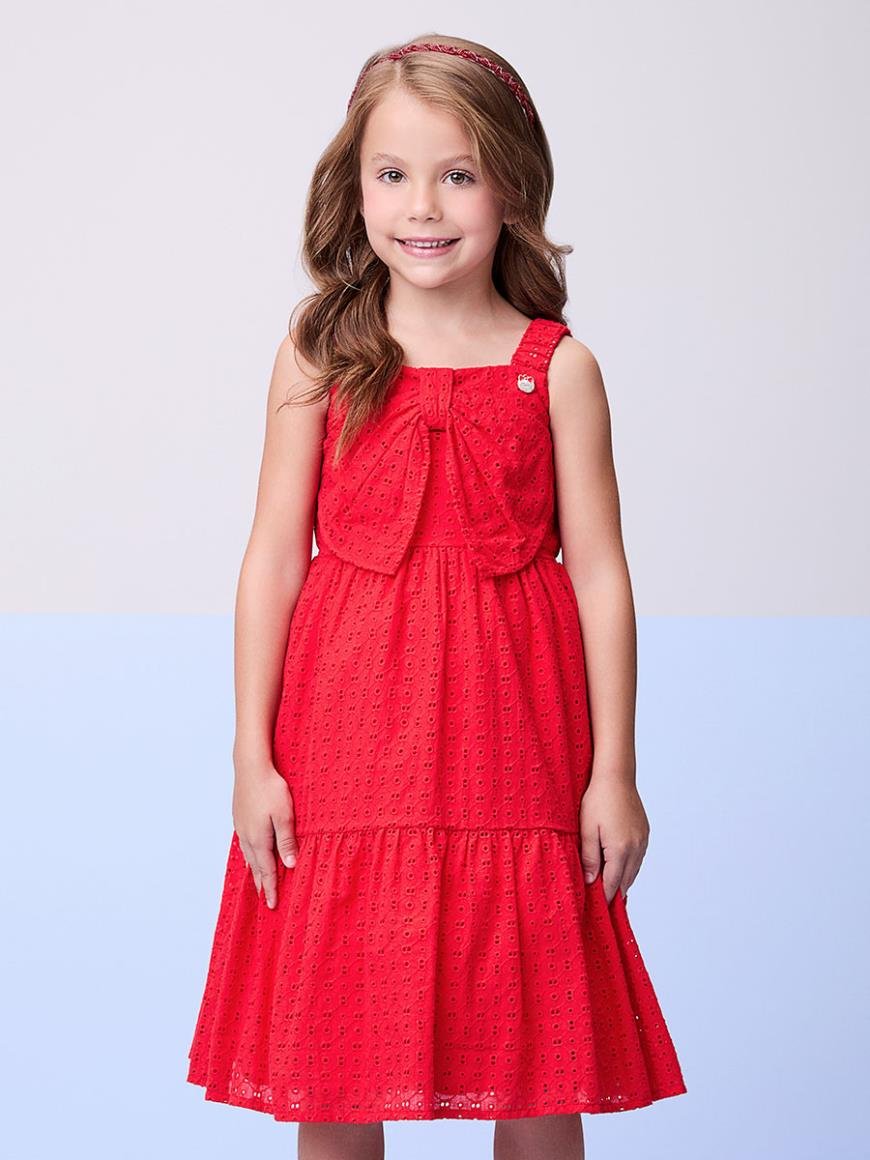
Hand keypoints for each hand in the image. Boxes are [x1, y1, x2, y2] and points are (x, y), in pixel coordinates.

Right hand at [232, 757, 298, 909]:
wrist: (250, 767)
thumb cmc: (270, 788)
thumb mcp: (285, 815)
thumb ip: (286, 841)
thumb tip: (289, 865)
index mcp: (259, 839)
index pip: (267, 871)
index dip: (271, 889)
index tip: (272, 905)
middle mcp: (247, 837)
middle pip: (255, 867)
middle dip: (261, 884)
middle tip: (265, 900)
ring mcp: (241, 827)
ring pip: (248, 856)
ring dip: (255, 871)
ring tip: (259, 882)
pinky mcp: (239, 818)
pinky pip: (245, 845)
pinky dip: (250, 856)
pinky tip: (252, 854)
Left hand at [578, 772, 649, 904]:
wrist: (616, 776)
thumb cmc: (597, 799)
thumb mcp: (586, 829)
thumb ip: (588, 857)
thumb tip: (590, 881)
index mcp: (620, 849)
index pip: (612, 884)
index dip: (604, 899)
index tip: (597, 910)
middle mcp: (635, 848)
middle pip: (625, 882)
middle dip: (614, 895)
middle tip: (603, 907)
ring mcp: (642, 841)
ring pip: (633, 872)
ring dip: (622, 881)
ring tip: (609, 892)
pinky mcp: (644, 833)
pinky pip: (637, 859)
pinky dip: (628, 868)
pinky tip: (618, 869)